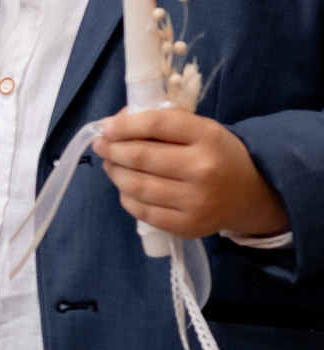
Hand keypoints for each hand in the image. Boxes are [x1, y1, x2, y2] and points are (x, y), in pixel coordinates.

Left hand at [93, 107, 290, 241]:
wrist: (249, 194)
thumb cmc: (214, 154)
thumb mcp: (199, 129)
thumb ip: (161, 123)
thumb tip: (113, 124)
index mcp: (208, 137)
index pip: (156, 124)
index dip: (124, 125)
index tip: (105, 127)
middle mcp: (204, 169)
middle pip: (139, 157)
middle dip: (111, 149)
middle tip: (101, 145)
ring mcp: (196, 201)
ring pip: (136, 186)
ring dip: (114, 173)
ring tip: (111, 164)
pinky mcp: (188, 226)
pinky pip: (142, 211)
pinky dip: (126, 197)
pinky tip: (127, 187)